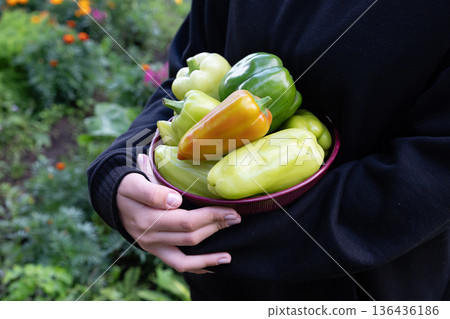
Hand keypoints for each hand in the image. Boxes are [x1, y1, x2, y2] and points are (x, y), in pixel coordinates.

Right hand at [116, 154, 240, 273]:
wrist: (114, 200)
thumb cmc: (129, 186)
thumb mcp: (135, 182)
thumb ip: (153, 192)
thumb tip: (175, 201)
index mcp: (146, 216)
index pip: (184, 219)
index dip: (209, 215)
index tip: (229, 209)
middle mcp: (150, 234)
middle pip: (189, 234)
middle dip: (216, 226)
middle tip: (236, 217)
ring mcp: (153, 246)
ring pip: (187, 251)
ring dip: (211, 249)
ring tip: (230, 247)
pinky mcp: (157, 252)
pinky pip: (179, 264)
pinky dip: (199, 266)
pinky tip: (217, 263)